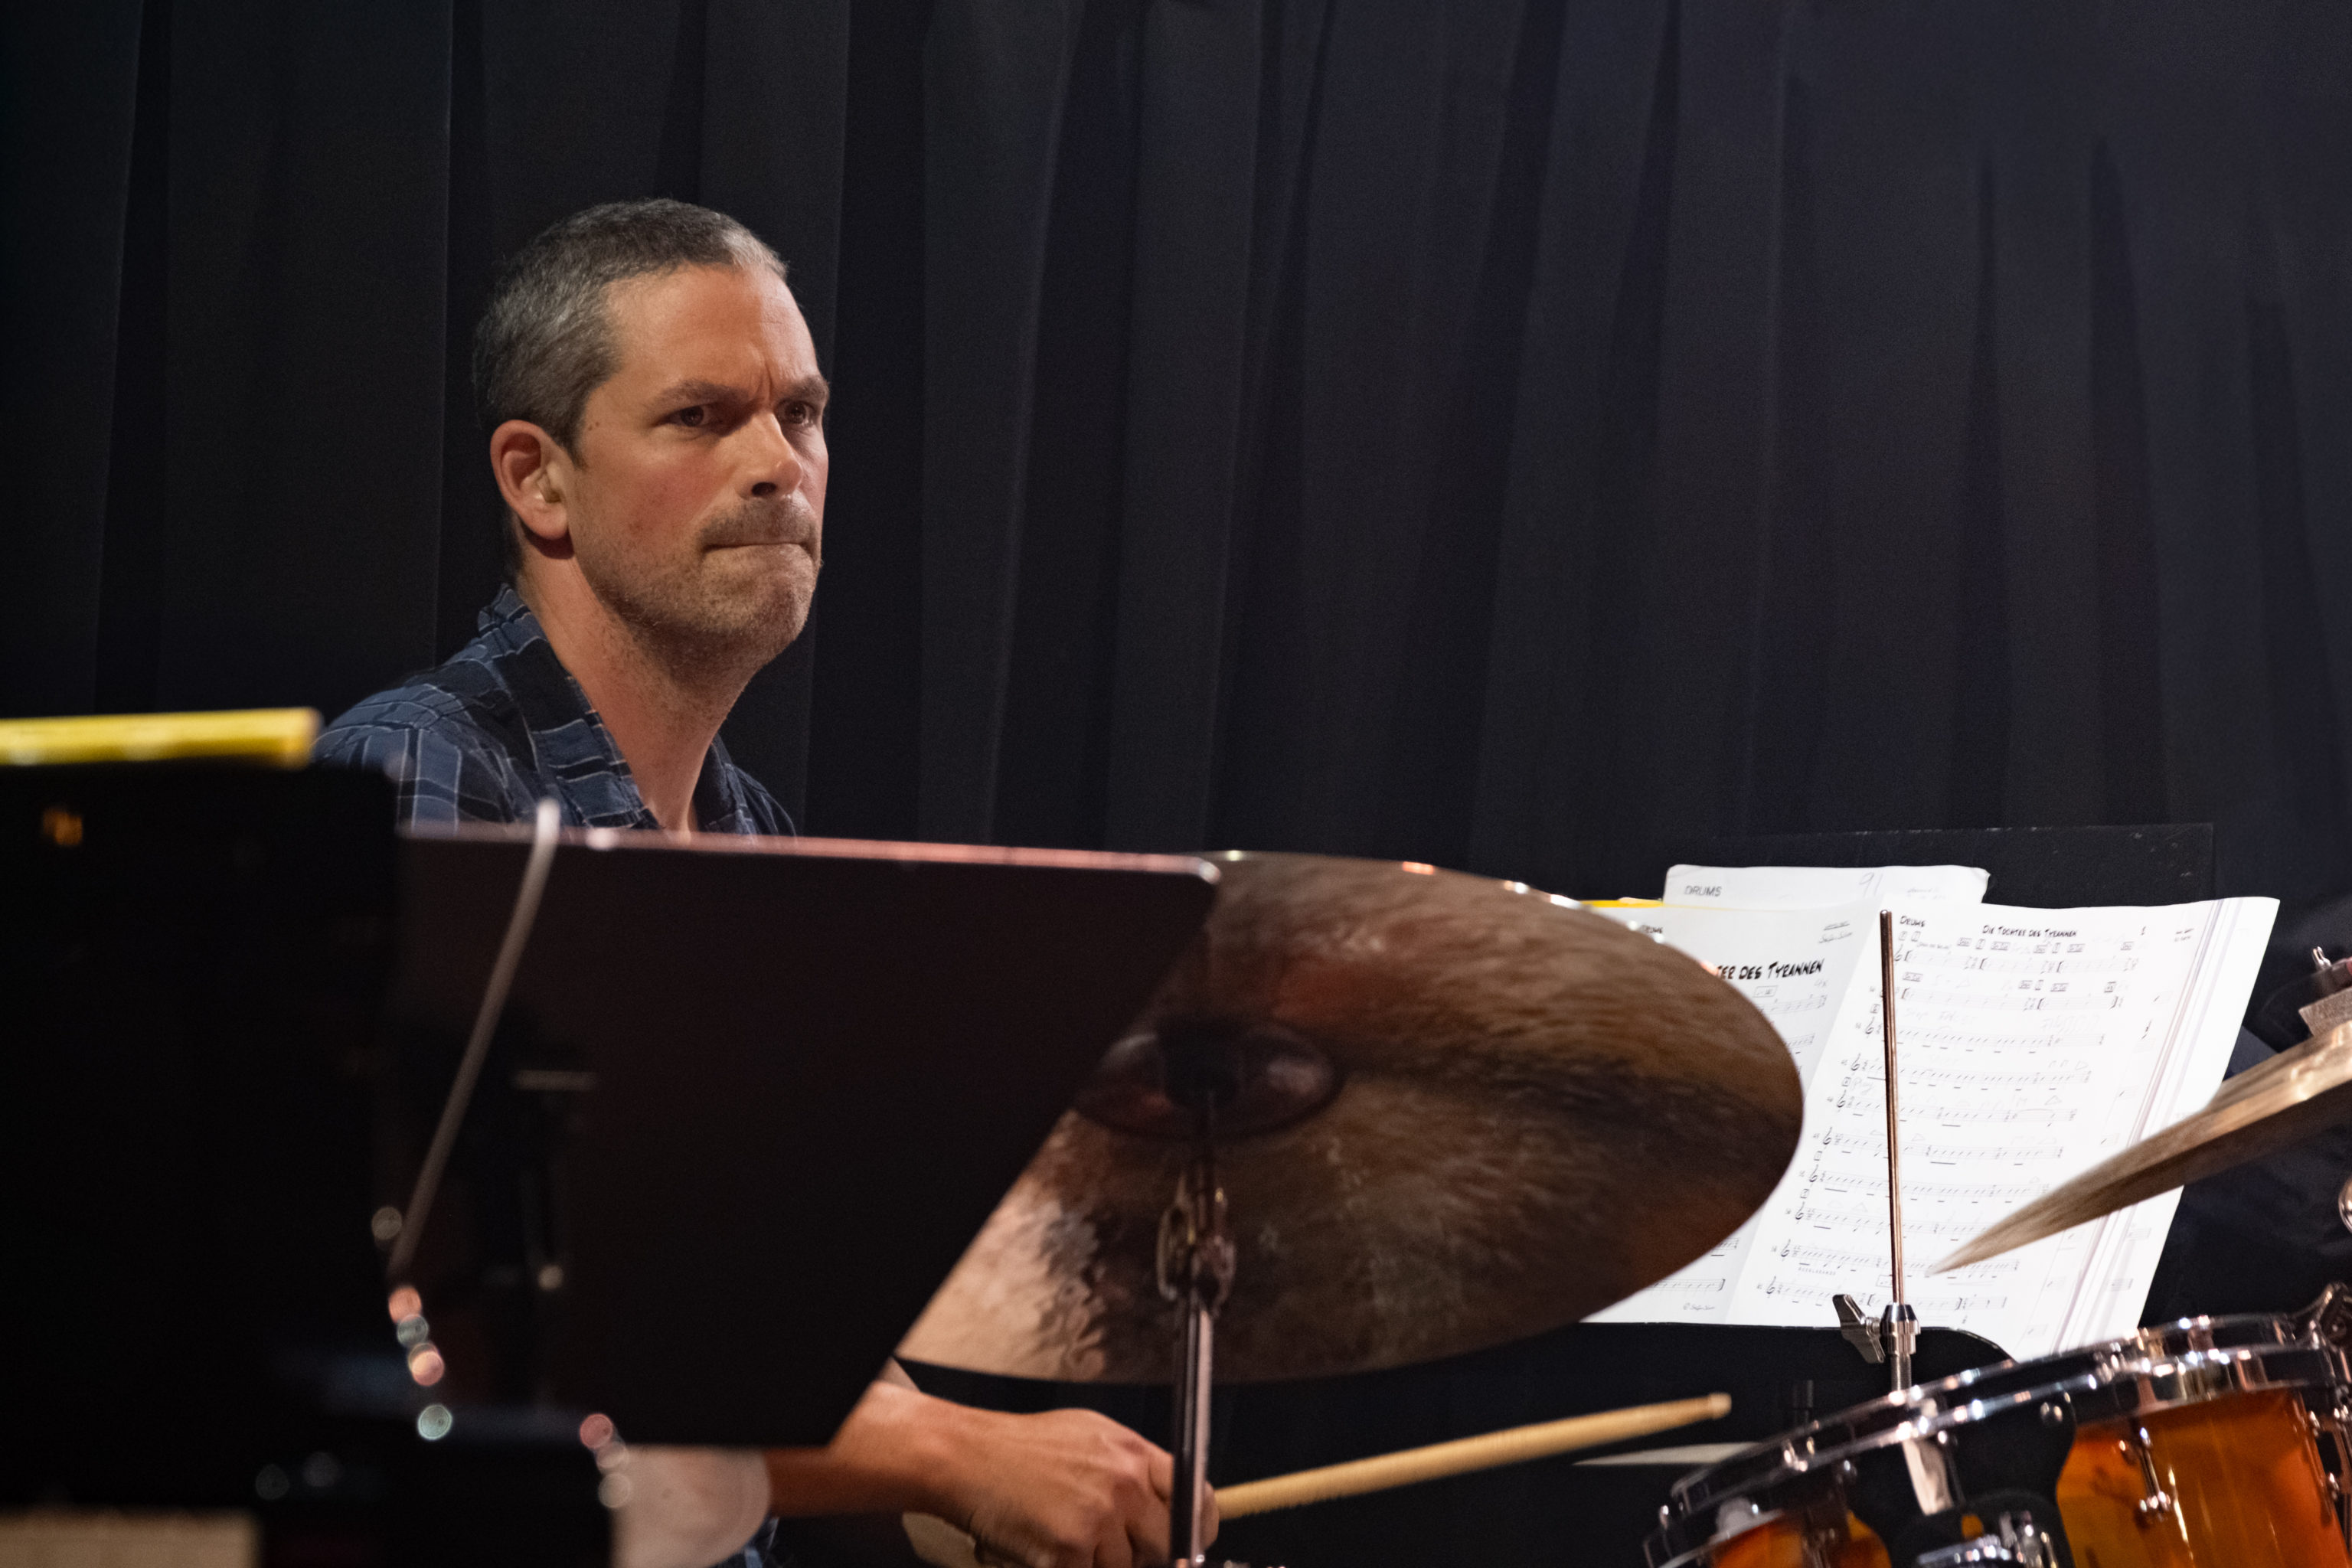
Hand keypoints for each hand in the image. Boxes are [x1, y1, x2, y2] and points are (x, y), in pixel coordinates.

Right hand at [944, 1405, 1201, 1567]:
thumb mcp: (1091, 1437)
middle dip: (1145, 1554)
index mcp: (1134, 1453)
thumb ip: (1133, 1469)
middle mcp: (1123, 1484)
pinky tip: (1046, 1544)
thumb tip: (1169, 1505)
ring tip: (1065, 1532)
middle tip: (1112, 1546)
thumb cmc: (1023, 1448)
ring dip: (1098, 1562)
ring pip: (1124, 1567)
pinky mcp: (1069, 1549)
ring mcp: (1097, 1518)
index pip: (1198, 1498)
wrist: (968, 1457)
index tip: (1189, 1542)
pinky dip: (1067, 1567)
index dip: (1198, 1527)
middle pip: (1168, 1544)